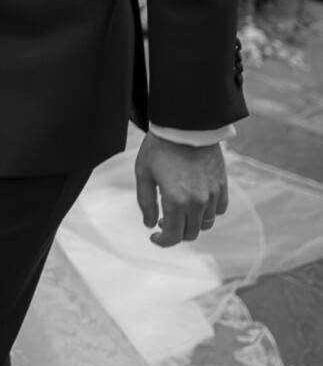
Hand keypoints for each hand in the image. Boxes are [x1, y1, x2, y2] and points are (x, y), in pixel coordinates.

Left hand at [134, 131, 228, 247]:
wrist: (185, 124)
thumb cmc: (160, 147)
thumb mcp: (143, 173)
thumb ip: (146, 202)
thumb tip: (150, 225)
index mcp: (176, 201)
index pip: (173, 236)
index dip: (162, 241)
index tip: (154, 236)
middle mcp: (198, 202)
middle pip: (190, 233)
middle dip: (176, 232)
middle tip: (164, 220)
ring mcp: (212, 194)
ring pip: (206, 223)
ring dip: (192, 222)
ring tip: (180, 210)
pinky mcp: (222, 184)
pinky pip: (219, 209)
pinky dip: (209, 212)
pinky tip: (197, 202)